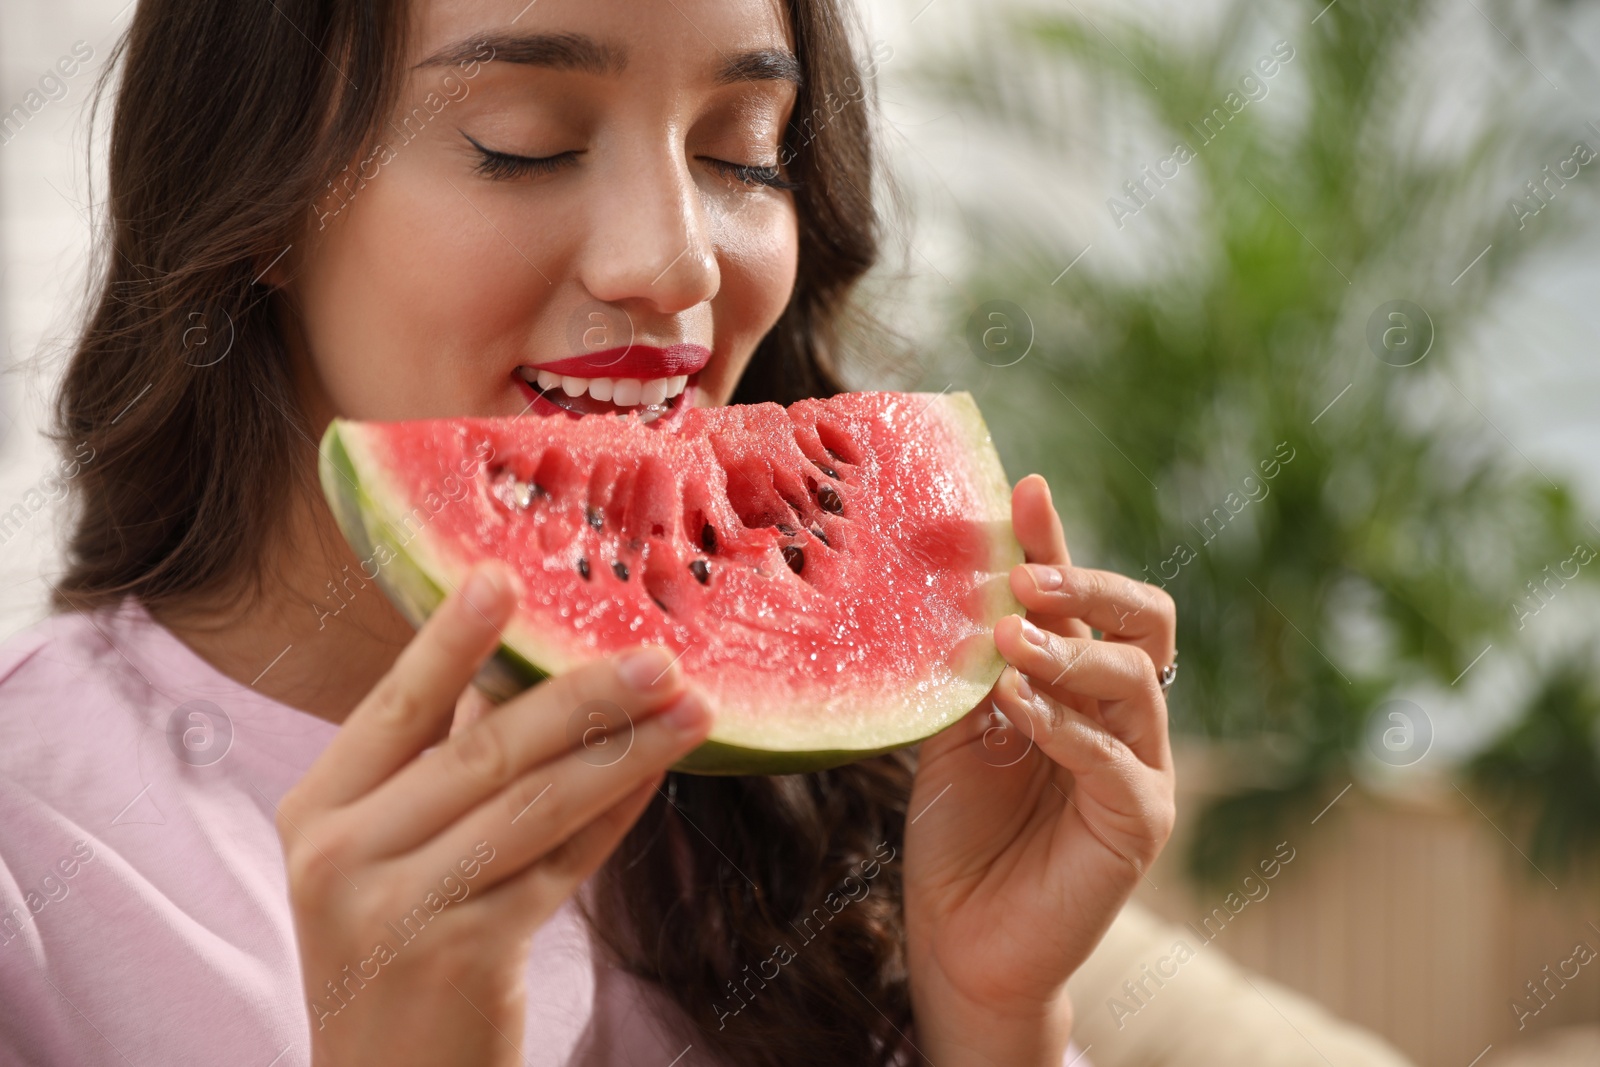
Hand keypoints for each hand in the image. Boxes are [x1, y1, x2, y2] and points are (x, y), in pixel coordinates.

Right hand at [275, 562, 713, 1065]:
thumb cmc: (390, 948)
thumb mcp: (382, 851)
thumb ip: (441, 763)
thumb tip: (528, 668)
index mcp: (318, 811)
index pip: (396, 707)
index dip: (451, 639)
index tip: (502, 575)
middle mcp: (344, 856)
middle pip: (483, 750)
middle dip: (581, 693)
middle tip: (657, 652)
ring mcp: (400, 910)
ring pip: (534, 805)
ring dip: (622, 748)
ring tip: (690, 705)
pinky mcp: (464, 955)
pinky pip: (561, 866)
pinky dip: (615, 815)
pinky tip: (658, 775)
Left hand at [904, 474, 1176, 1066]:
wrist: (960, 936)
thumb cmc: (957, 829)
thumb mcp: (950, 726)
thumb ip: (964, 660)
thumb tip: (949, 573)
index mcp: (1077, 682)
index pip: (1083, 597)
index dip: (1057, 541)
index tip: (1024, 490)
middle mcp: (1120, 714)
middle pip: (1146, 621)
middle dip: (1091, 585)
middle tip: (1027, 575)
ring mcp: (1140, 765)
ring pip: (1136, 679)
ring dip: (1069, 650)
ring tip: (1008, 640)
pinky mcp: (1140, 820)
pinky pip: (1114, 756)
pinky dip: (1064, 722)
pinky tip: (1013, 703)